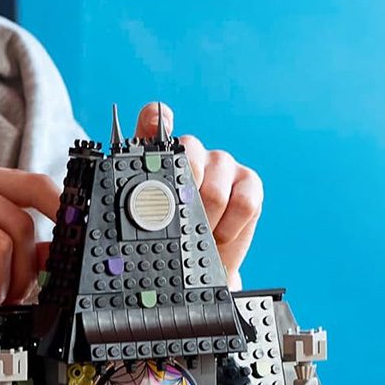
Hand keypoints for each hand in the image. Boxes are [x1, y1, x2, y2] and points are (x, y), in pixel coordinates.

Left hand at [135, 103, 262, 290]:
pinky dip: (229, 227)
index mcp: (159, 157)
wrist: (200, 265)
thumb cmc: (170, 240)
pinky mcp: (249, 182)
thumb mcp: (145, 223)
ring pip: (214, 190)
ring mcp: (221, 165)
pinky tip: (219, 235)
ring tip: (197, 233)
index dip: (155, 120)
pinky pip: (244, 202)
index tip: (155, 125)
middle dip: (182, 197)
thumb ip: (137, 204)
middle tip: (176, 222)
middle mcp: (191, 152)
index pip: (153, 122)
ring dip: (204, 222)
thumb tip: (135, 204)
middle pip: (189, 156)